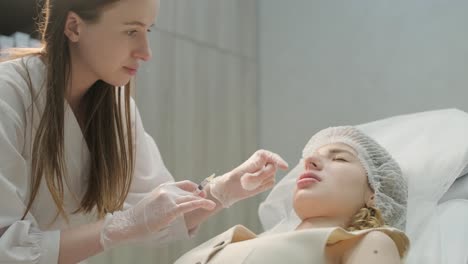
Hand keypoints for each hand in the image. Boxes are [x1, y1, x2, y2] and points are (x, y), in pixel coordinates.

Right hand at [100, 181, 215, 249]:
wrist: (127, 225)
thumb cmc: (140, 218)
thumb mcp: (153, 204)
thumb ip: (166, 202)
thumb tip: (177, 208)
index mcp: (163, 187)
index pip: (185, 184)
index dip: (195, 189)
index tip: (201, 194)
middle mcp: (167, 190)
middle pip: (190, 192)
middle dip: (201, 197)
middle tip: (209, 202)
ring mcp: (169, 198)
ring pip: (192, 198)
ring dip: (204, 201)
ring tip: (212, 204)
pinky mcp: (170, 209)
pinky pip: (190, 205)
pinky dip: (201, 204)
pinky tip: (209, 205)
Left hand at [210, 150, 287, 207]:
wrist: (231, 189)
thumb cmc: (234, 177)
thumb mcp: (243, 171)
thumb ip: (256, 169)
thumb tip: (267, 166)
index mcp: (260, 156)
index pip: (272, 157)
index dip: (279, 161)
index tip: (284, 167)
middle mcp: (265, 163)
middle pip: (273, 169)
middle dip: (262, 175)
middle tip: (248, 179)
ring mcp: (267, 173)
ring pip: (272, 177)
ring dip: (260, 181)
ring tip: (249, 182)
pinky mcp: (268, 181)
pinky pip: (270, 184)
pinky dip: (262, 187)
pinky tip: (254, 186)